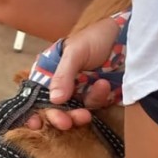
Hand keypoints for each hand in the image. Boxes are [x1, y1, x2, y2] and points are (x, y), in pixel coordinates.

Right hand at [26, 13, 127, 129]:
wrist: (126, 34)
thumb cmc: (95, 37)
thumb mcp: (75, 52)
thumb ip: (63, 76)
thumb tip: (54, 100)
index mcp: (47, 73)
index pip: (35, 96)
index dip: (32, 111)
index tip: (34, 123)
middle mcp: (60, 85)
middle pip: (53, 109)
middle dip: (58, 117)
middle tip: (65, 122)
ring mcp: (78, 91)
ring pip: (72, 111)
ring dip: (80, 112)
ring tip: (92, 96)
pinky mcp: (95, 95)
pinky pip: (93, 104)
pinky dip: (98, 97)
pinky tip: (104, 85)